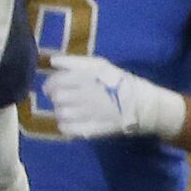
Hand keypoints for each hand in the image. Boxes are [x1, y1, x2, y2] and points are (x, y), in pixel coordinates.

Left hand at [44, 53, 186, 140]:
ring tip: (70, 110)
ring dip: (61, 112)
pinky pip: (66, 129)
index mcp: (84, 77)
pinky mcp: (88, 130)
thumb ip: (74, 62)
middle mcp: (82, 95)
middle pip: (56, 98)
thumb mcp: (99, 65)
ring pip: (59, 114)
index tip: (52, 88)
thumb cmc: (119, 82)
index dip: (50, 85)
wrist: (141, 104)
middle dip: (56, 98)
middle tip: (64, 99)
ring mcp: (85, 114)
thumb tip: (52, 61)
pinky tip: (72, 123)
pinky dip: (65, 126)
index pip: (54, 82)